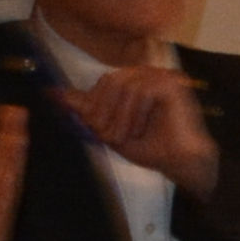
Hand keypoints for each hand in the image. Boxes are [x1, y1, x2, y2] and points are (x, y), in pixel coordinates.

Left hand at [67, 64, 220, 200]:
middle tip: (105, 134)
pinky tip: (138, 131)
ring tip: (122, 137)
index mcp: (137, 83)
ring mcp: (163, 77)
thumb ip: (88, 111)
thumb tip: (56, 94)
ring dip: (118, 116)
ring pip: (125, 85)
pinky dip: (135, 113)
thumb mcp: (112, 130)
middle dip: (102, 109)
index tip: (82, 119)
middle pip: (111, 79)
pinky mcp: (173, 84)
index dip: (91, 100)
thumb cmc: (152, 150)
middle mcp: (150, 75)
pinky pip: (143, 90)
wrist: (183, 165)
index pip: (106, 81)